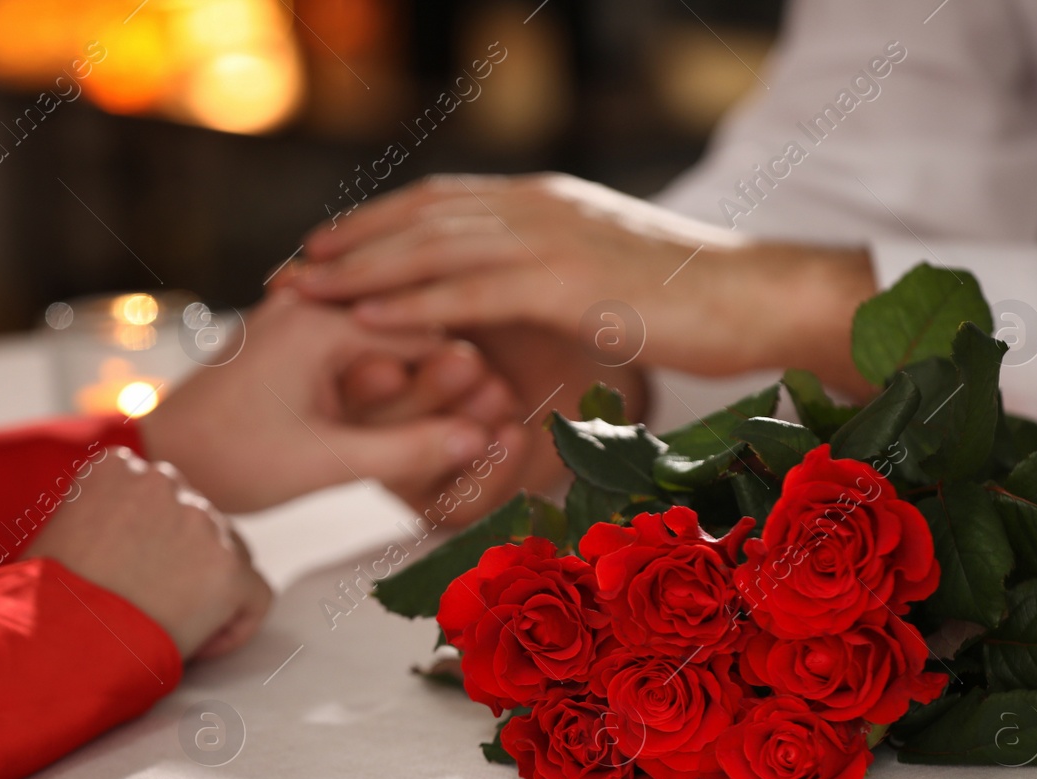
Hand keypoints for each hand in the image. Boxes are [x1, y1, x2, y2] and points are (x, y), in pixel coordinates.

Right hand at [25, 449, 270, 659]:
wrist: (51, 642)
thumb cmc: (43, 603)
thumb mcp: (61, 531)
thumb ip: (105, 514)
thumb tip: (133, 537)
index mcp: (119, 466)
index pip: (164, 497)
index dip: (154, 544)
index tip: (130, 578)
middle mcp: (165, 481)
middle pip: (202, 522)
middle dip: (185, 564)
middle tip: (151, 606)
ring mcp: (202, 522)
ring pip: (234, 555)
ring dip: (210, 591)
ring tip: (169, 628)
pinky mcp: (228, 570)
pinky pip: (257, 597)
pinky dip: (235, 625)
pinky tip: (197, 646)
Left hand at [141, 291, 513, 512]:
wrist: (157, 465)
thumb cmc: (230, 462)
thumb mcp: (327, 462)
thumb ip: (408, 449)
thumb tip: (481, 441)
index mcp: (320, 320)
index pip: (423, 329)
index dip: (471, 373)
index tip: (510, 403)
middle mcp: (310, 307)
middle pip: (406, 339)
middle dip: (449, 384)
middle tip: (501, 416)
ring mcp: (298, 324)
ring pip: (384, 353)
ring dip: (420, 392)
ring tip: (468, 424)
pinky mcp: (290, 348)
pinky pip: (356, 363)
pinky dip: (385, 394)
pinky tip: (417, 426)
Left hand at [292, 173, 876, 396]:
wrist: (754, 300)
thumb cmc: (683, 306)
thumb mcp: (600, 282)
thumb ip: (544, 283)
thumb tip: (502, 311)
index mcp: (539, 204)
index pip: (435, 206)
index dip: (369, 227)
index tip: (317, 254)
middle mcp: (533, 207)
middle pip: (416, 218)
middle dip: (343, 245)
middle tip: (282, 272)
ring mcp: (547, 237)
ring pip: (429, 247)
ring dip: (357, 270)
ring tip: (298, 290)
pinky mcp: (562, 279)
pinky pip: (467, 289)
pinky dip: (408, 302)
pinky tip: (362, 316)